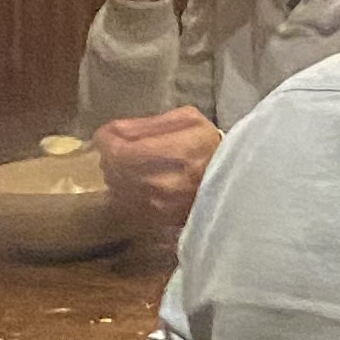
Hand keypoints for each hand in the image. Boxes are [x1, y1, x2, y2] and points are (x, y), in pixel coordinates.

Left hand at [96, 107, 221, 254]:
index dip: (106, 139)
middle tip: (119, 146)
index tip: (107, 134)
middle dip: (110, 154)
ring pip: (114, 186)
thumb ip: (150, 124)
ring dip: (115, 172)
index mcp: (177, 152)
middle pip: (113, 168)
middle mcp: (163, 183)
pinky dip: (122, 189)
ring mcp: (157, 205)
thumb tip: (114, 131)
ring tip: (129, 163)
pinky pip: (122, 202)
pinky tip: (135, 181)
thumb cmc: (211, 146)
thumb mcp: (189, 120)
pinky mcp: (154, 219)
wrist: (233, 184)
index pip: (120, 149)